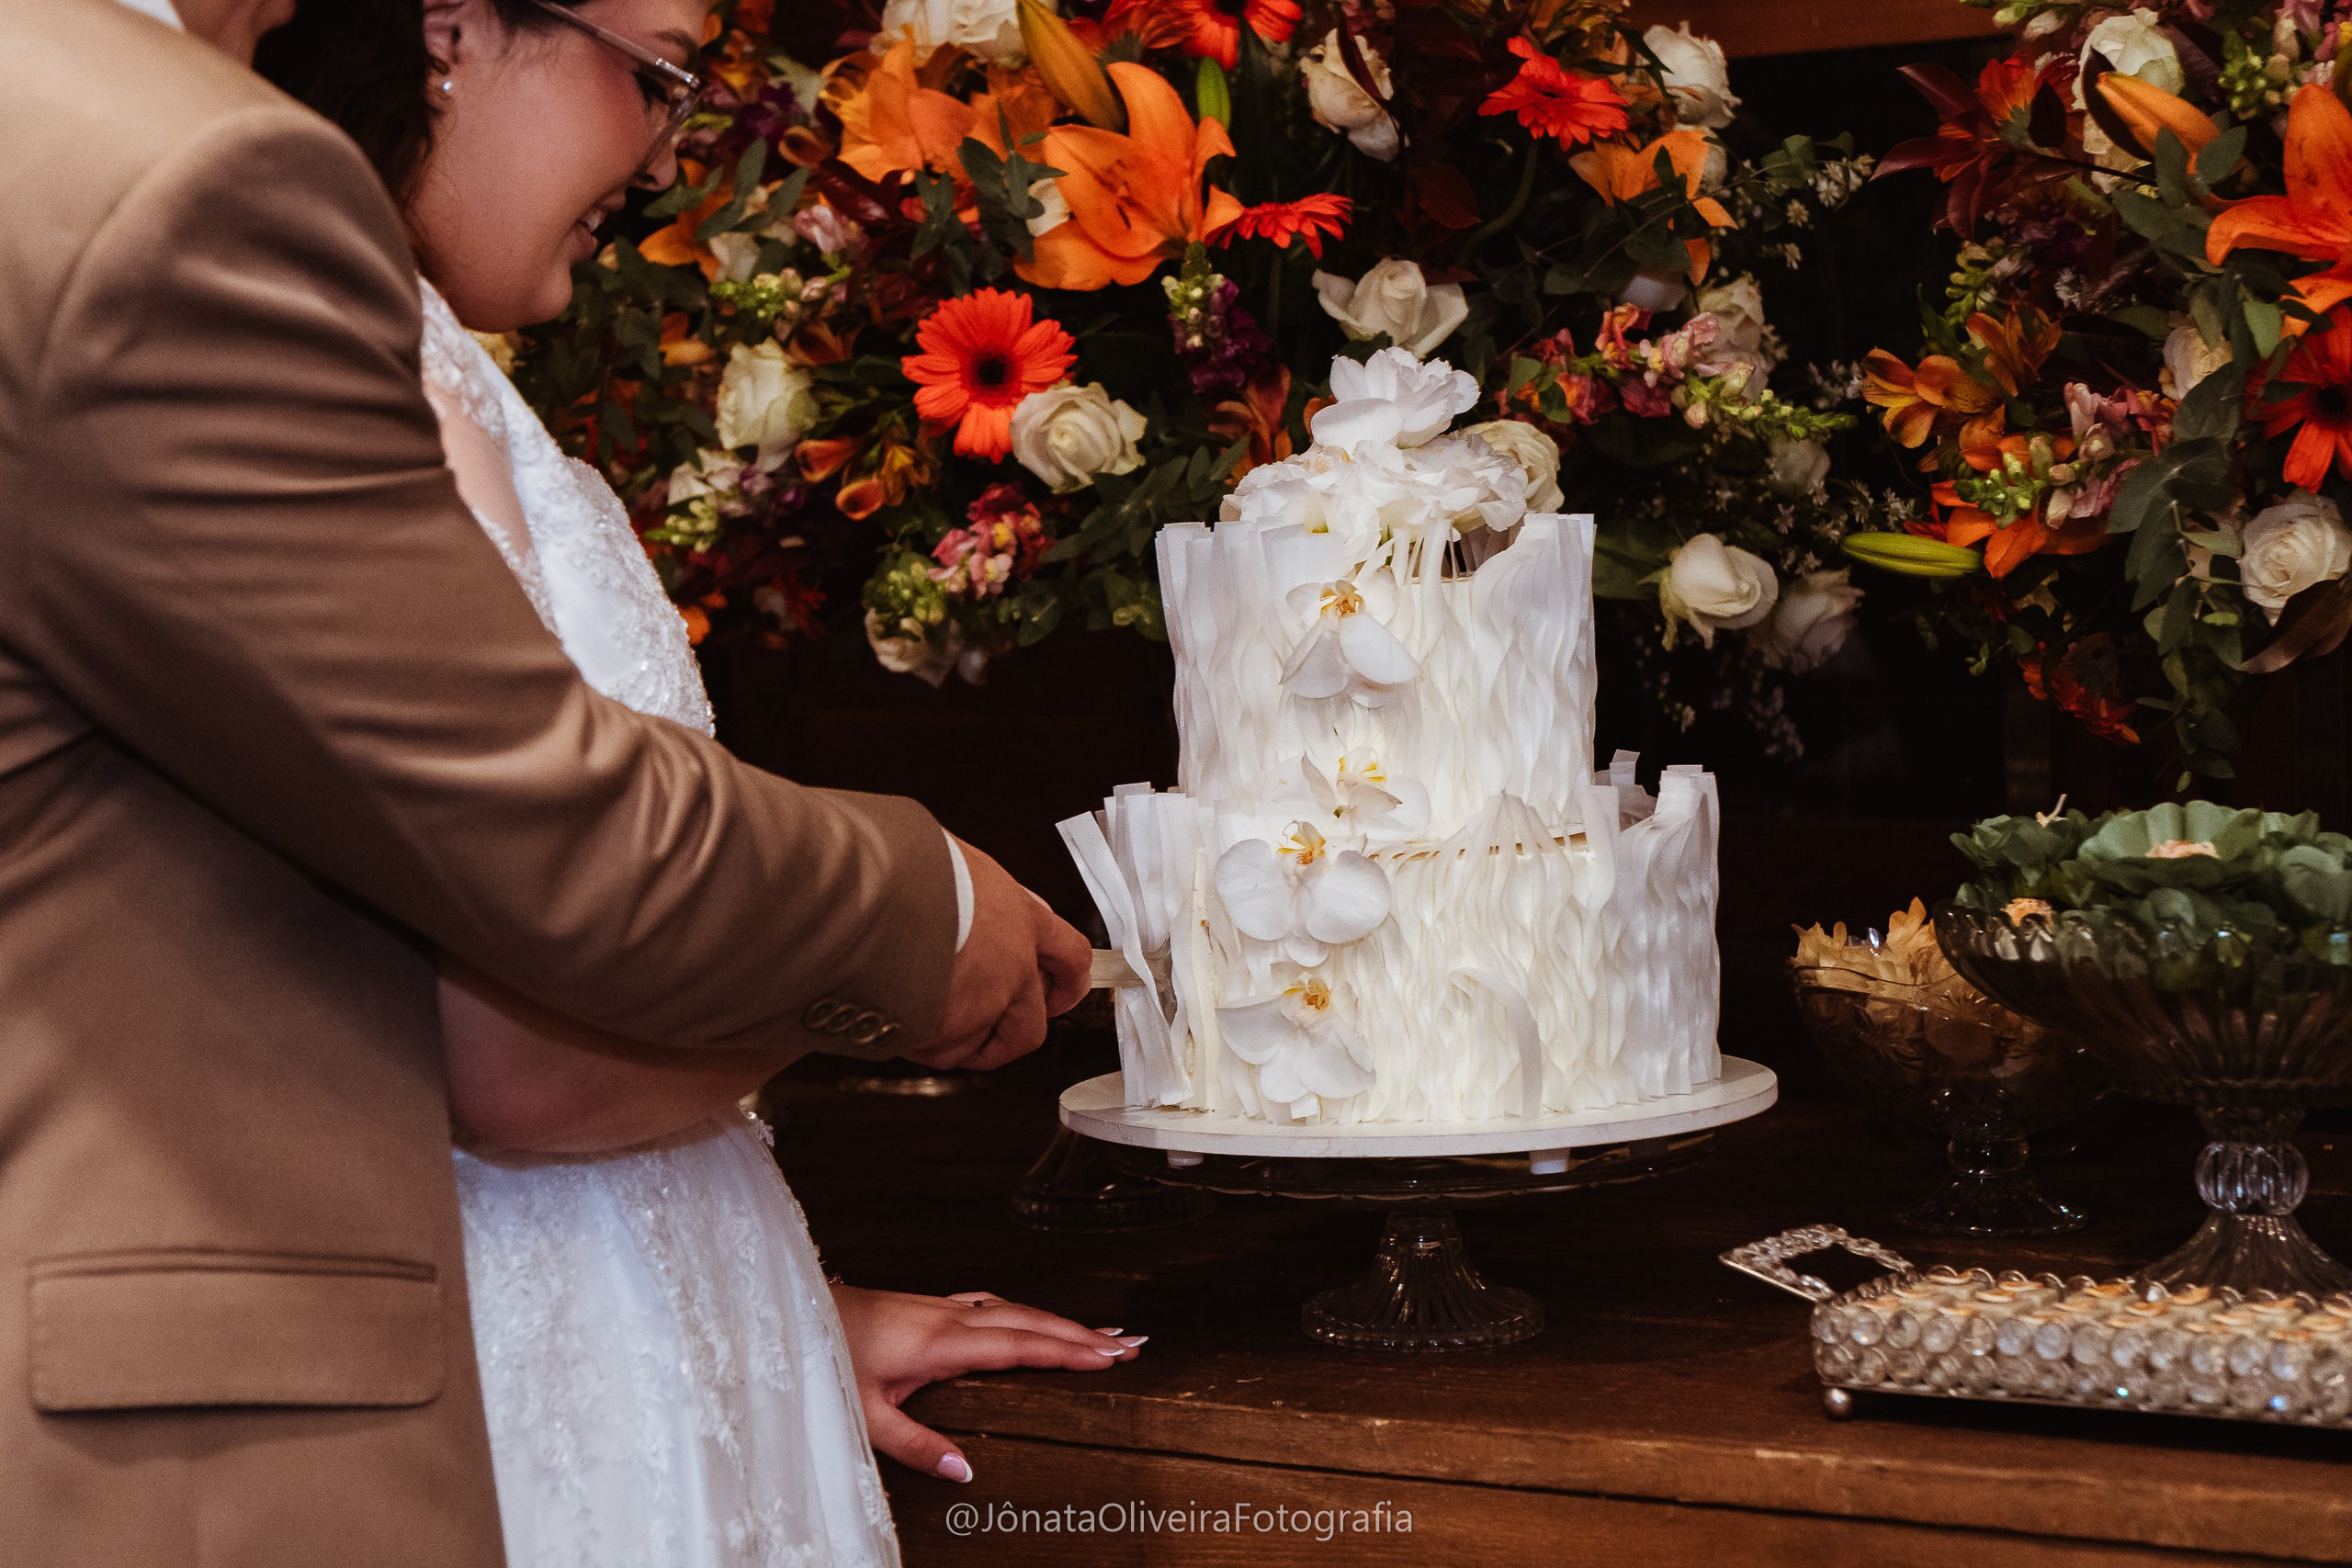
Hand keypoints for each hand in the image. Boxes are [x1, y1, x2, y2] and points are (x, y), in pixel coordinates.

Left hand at [830, 1285, 1143, 1482]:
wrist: (793, 1312)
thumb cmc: (826, 1358)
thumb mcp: (865, 1413)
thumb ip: (917, 1445)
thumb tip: (966, 1473)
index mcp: (942, 1341)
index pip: (1021, 1345)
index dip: (1068, 1351)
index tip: (1111, 1358)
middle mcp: (949, 1317)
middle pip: (1031, 1321)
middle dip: (1083, 1334)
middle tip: (1132, 1345)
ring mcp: (941, 1307)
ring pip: (1016, 1308)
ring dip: (1061, 1320)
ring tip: (1101, 1334)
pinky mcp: (930, 1307)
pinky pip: (995, 1305)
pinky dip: (1028, 1313)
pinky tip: (1034, 1318)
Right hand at [907, 841, 1090, 1070]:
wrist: (872, 891)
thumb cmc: (907, 866)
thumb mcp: (956, 860)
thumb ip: (975, 889)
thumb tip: (972, 889)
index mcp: (1020, 917)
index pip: (1070, 955)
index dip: (1068, 982)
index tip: (1060, 994)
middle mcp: (1012, 967)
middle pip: (1031, 1026)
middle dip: (1010, 1034)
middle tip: (989, 1029)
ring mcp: (983, 1005)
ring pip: (978, 1046)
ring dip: (953, 1038)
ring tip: (916, 1008)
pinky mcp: (948, 1034)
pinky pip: (936, 1052)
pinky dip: (919, 1042)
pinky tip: (896, 1011)